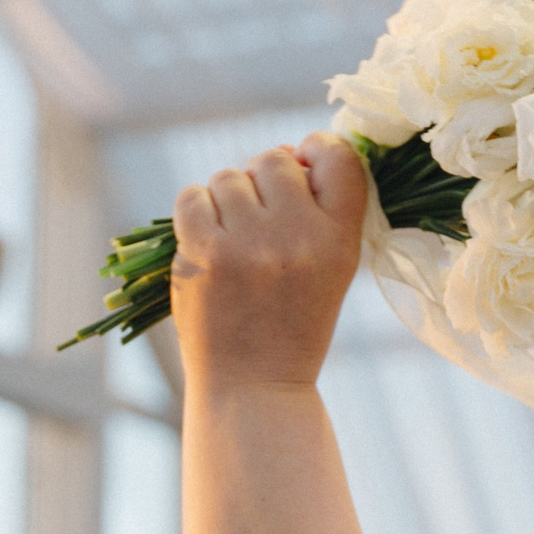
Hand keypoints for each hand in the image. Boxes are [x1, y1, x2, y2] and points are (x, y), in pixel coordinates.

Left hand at [171, 134, 366, 395]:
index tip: (304, 164)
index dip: (316, 148)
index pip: (338, 157)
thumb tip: (288, 150)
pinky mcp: (205, 254)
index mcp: (341, 239)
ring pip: (229, 177)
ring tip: (234, 241)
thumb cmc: (293, 322)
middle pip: (274, 160)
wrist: (255, 385)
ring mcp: (251, 244)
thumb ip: (320, 210)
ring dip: (225, 201)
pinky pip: (192, 197)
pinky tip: (206, 242)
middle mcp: (299, 236)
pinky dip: (194, 212)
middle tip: (259, 221)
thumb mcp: (332, 268)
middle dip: (262, 181)